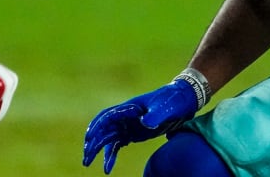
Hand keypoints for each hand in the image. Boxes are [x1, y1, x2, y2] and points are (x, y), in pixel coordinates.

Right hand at [83, 79, 198, 173]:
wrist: (183, 101)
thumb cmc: (173, 100)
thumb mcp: (166, 106)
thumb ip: (155, 114)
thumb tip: (144, 122)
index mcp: (129, 107)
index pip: (108, 116)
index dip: (97, 127)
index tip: (90, 139)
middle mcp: (125, 116)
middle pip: (103, 129)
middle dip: (92, 143)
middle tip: (86, 158)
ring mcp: (128, 125)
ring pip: (107, 139)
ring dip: (97, 150)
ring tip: (87, 163)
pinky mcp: (133, 134)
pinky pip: (117, 146)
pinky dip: (111, 156)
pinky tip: (107, 169)